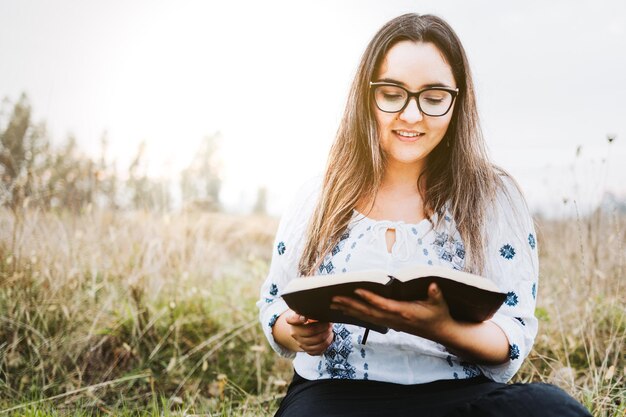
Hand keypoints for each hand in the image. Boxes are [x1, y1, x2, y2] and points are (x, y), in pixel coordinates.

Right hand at [283, 310, 333, 355]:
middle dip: (323, 327)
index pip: (293, 320)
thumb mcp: (306, 311)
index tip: (304, 317)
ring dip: (326, 336)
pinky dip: (326, 344)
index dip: (298, 319)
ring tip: (330, 330)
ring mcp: (301, 343)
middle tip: (329, 324)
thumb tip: (312, 309)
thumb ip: (307, 310)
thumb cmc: (308, 318)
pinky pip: (318, 350)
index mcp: (294, 322)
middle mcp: (295, 334)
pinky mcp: (307, 350)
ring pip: (316, 342)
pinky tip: (329, 338)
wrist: (304, 330)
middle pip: (310, 331)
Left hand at [330, 282, 452, 341]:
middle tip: (334, 298)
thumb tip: (433, 286)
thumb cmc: (438, 314)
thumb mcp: (439, 302)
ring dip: (349, 310)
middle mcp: (394, 319)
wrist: (440, 331)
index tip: (356, 290)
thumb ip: (435, 294)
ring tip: (333, 304)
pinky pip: (369, 319)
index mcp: (403, 312)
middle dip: (350, 305)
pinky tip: (347, 310)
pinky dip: (357, 314)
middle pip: (368, 312)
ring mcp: (390, 323)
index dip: (369, 297)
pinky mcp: (389, 323)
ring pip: (366, 317)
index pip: (382, 305)